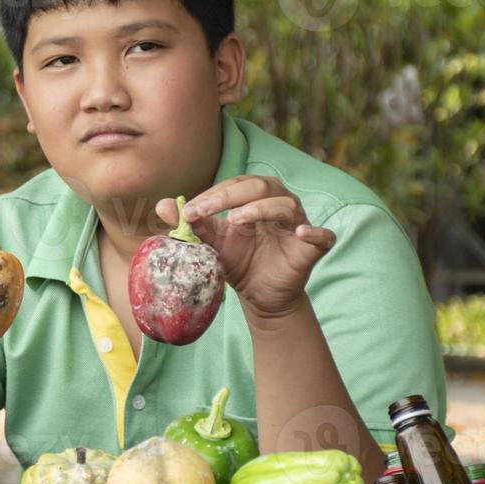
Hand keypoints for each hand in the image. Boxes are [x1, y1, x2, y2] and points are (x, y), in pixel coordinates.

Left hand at [155, 176, 335, 323]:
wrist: (259, 297)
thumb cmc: (238, 262)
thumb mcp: (211, 245)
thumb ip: (191, 225)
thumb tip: (162, 206)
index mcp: (255, 198)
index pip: (235, 186)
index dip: (211, 196)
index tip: (188, 212)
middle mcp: (279, 205)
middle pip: (261, 186)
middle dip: (231, 196)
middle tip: (205, 210)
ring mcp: (297, 225)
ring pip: (286, 205)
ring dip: (262, 208)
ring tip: (238, 220)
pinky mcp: (312, 248)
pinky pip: (322, 236)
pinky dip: (315, 233)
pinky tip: (301, 233)